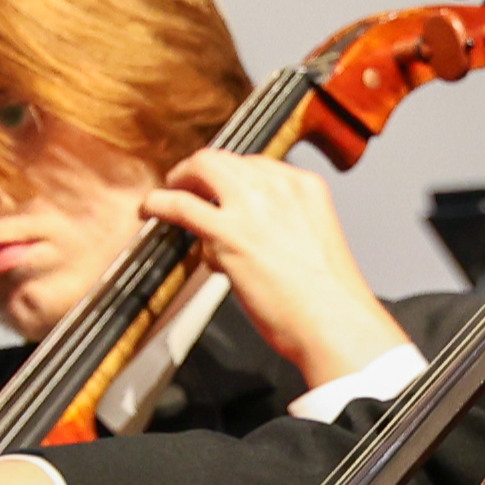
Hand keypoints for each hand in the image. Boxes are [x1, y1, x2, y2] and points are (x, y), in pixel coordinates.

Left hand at [141, 151, 402, 389]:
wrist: (334, 324)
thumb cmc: (328, 300)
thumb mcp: (315, 243)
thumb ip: (285, 229)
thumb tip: (254, 238)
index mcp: (306, 187)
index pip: (258, 166)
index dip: (232, 178)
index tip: (221, 190)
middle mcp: (279, 187)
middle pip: (227, 160)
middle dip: (202, 171)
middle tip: (187, 184)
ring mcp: (252, 205)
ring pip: (202, 169)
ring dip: (180, 180)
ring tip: (166, 195)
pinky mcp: (228, 232)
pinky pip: (181, 205)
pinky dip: (160, 203)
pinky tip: (150, 210)